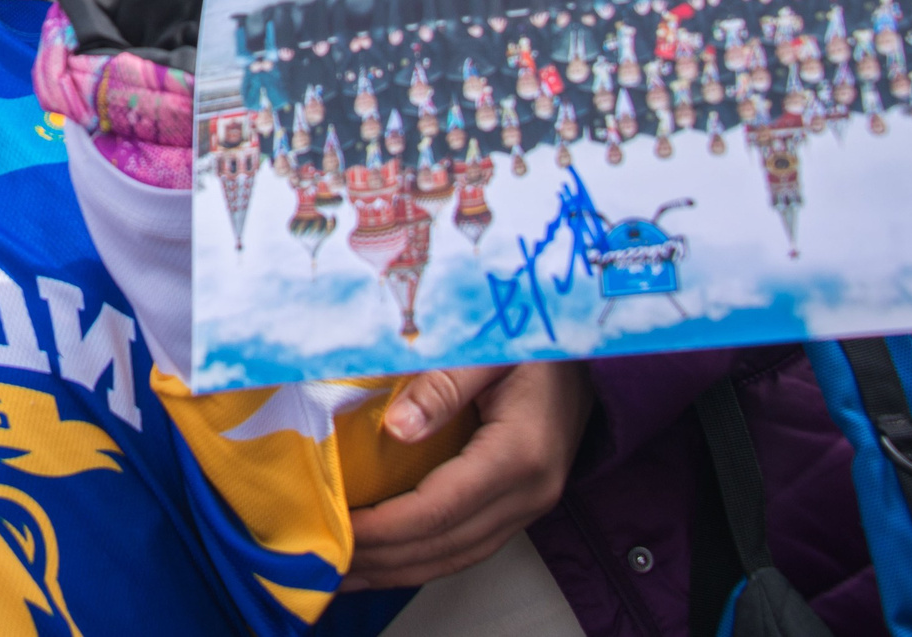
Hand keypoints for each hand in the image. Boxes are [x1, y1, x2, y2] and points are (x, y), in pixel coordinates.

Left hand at [345, 360, 594, 587]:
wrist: (586, 354)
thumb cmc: (535, 340)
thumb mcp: (486, 348)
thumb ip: (442, 384)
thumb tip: (397, 429)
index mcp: (519, 454)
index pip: (439, 508)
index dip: (384, 526)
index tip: (338, 527)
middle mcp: (530, 492)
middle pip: (445, 544)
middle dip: (382, 558)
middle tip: (326, 560)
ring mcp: (530, 505)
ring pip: (458, 556)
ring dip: (399, 569)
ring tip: (346, 572)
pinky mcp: (522, 506)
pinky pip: (469, 546)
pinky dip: (425, 559)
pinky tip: (389, 560)